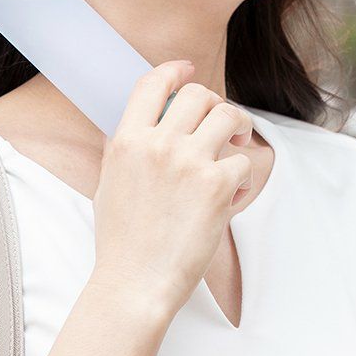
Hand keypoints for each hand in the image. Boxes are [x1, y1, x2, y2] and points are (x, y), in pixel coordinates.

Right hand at [90, 60, 254, 316]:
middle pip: (199, 94)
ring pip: (229, 115)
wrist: (135, 285)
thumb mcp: (111, 183)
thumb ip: (127, 146)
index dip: (174, 70)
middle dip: (215, 104)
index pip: (152, 84)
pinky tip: (235, 193)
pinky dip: (244, 176)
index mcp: (127, 141)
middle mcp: (158, 144)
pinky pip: (244, 161)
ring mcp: (189, 162)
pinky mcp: (217, 185)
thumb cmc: (123, 240)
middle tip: (221, 125)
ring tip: (235, 146)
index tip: (188, 70)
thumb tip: (145, 119)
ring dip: (239, 127)